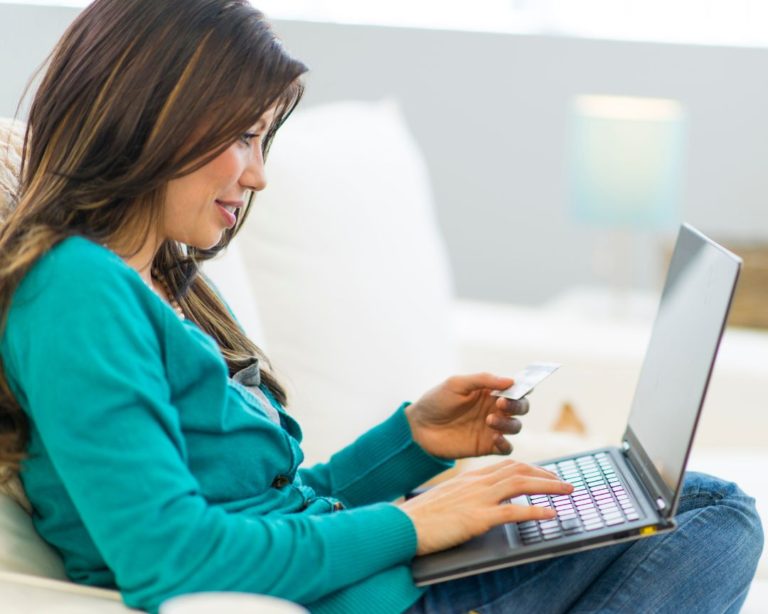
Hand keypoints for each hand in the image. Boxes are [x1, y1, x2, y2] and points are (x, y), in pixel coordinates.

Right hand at [398, 460, 571, 555]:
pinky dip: (535, 511)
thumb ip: (467, 495)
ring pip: (520, 484)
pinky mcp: (477, 517)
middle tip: (565, 482)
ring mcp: (478, 498)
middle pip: (519, 470)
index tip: (546, 475)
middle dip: (546, 474)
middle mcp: (477, 482)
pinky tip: (551, 514)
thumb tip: (480, 502)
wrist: (404, 525)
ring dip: (548, 486)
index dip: (531, 468)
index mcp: (470, 477)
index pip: (507, 465)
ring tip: (567, 491)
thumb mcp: (448, 498)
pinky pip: (513, 511)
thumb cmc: (422, 516)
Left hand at [406, 372, 526, 458]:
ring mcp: (491, 429)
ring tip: (489, 420)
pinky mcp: (486, 446)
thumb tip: (510, 380)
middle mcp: (494, 409)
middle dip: (517, 405)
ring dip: (509, 423)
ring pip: (515, 427)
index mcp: (489, 392)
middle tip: (501, 404)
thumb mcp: (456, 384)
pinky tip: (495, 438)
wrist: (419, 428)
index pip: (515, 388)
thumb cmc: (436, 401)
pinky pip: (506, 448)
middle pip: (521, 407)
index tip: (521, 387)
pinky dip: (506, 443)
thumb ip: (483, 380)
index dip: (523, 387)